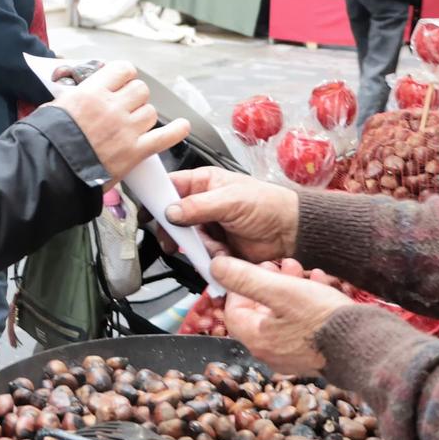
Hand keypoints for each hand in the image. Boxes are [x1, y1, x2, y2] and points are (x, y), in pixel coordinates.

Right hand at [57, 61, 189, 182]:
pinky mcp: (134, 152)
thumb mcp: (55, 106)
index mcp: (92, 92)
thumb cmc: (48, 140)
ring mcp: (126, 130)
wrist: (50, 170)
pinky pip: (164, 137)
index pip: (122, 70)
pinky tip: (182, 127)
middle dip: (134, 97)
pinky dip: (176, 132)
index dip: (123, 76)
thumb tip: (81, 91)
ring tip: (132, 126)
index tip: (121, 83)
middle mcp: (112, 107)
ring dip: (143, 117)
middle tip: (124, 108)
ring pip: (150, 112)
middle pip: (140, 90)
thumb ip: (75, 96)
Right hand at [166, 168, 298, 262]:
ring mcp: (209, 226)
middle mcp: (203, 203)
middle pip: (173, 217)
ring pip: (186, 238)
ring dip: (195, 246)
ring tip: (211, 246)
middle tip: (173, 239)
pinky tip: (221, 253)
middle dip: (173, 230)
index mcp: (205, 183)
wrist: (290, 233)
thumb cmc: (268, 205)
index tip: (148, 212)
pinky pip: (200, 254)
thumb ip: (198, 206)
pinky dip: (207, 257)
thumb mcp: (231, 200)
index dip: (157, 198)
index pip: (171, 186)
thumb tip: (171, 212)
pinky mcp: (216, 246)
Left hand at [211, 256, 352, 376]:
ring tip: (305, 272)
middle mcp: (271, 352)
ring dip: (290, 288)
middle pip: (258, 310)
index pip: (233, 309)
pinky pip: (301, 322)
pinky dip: (307, 301)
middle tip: (284, 266)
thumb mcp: (280, 290)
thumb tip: (216, 266)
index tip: (257, 268)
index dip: (241, 284)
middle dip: (270, 282)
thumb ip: (245, 278)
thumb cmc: (323, 320)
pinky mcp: (312, 351)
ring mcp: (292, 354)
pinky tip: (321, 285)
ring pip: (282, 313)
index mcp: (257, 339)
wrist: (366, 345)